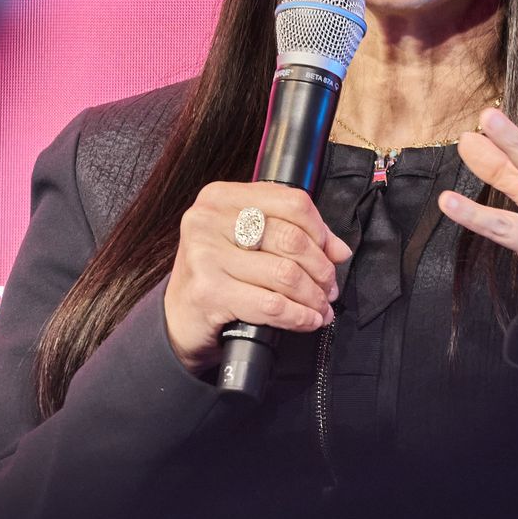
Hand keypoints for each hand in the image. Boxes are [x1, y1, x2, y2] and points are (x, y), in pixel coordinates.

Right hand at [162, 181, 351, 375]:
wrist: (178, 319)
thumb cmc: (216, 276)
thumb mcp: (248, 244)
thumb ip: (293, 235)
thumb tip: (339, 249)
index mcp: (222, 198)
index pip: (292, 202)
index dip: (321, 231)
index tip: (331, 254)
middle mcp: (209, 220)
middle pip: (291, 238)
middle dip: (321, 269)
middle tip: (329, 288)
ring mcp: (206, 255)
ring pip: (285, 274)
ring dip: (313, 297)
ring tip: (321, 307)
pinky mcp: (209, 292)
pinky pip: (271, 304)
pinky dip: (298, 316)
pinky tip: (307, 320)